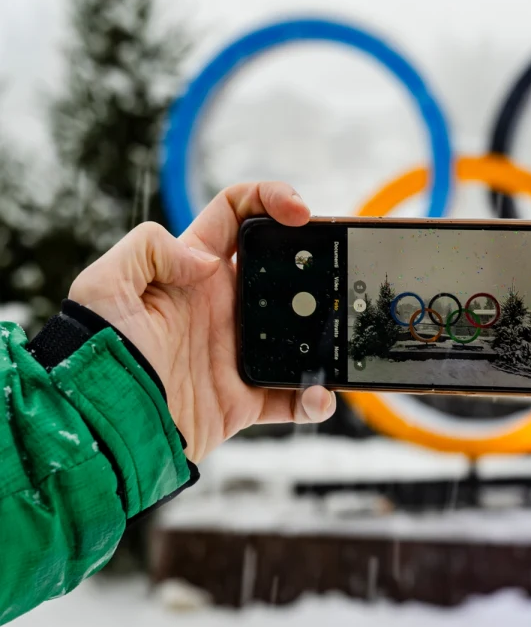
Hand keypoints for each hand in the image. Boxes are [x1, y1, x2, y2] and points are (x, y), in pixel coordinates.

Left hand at [69, 182, 336, 461]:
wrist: (102, 428)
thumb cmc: (94, 355)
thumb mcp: (102, 284)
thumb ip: (149, 248)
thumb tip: (207, 260)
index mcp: (193, 272)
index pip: (238, 215)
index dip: (270, 199)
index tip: (299, 212)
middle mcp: (223, 307)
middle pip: (285, 271)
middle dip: (317, 263)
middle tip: (337, 272)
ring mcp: (238, 352)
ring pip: (301, 333)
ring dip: (326, 333)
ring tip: (340, 338)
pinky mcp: (245, 398)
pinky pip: (293, 397)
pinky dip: (314, 399)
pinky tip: (318, 397)